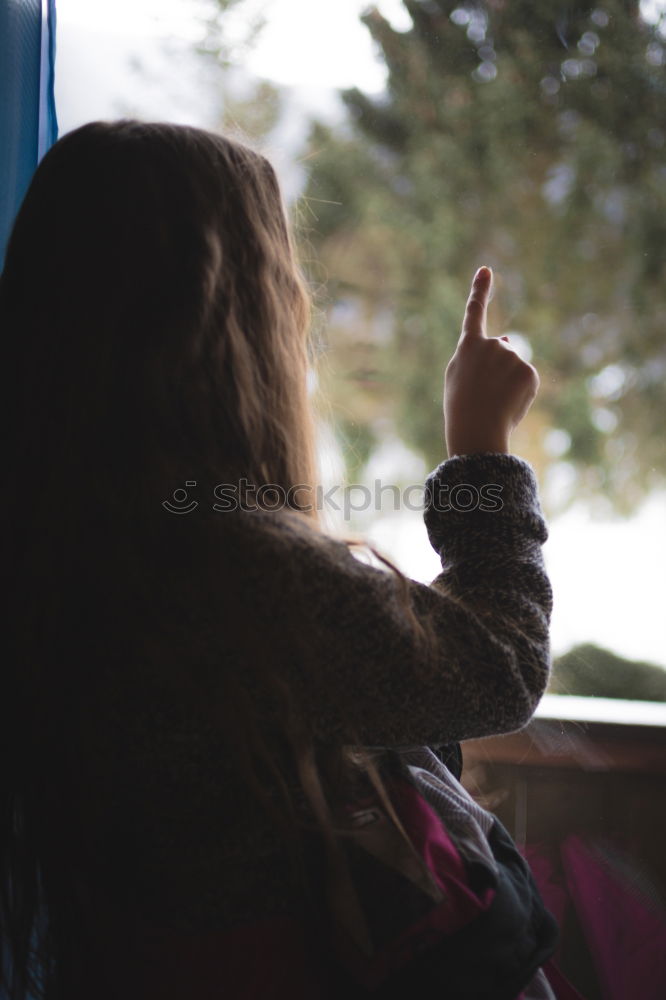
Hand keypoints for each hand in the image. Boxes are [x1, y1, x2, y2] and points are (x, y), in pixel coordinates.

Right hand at [444, 267, 538, 457]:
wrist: (477, 427)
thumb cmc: (462, 406)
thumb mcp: (461, 377)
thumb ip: (480, 355)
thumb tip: (507, 338)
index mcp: (469, 346)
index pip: (475, 312)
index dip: (480, 291)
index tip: (486, 270)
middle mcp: (492, 345)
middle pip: (501, 353)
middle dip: (497, 370)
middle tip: (484, 394)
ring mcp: (512, 357)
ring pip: (514, 368)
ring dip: (508, 384)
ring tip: (494, 402)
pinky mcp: (528, 372)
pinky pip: (527, 380)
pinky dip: (521, 393)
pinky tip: (508, 404)